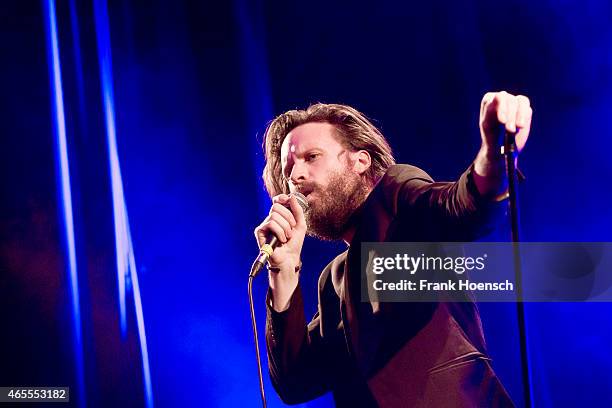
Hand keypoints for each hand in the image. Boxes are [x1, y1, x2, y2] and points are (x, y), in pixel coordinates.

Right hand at [254, 194, 306, 310]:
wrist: (290, 258)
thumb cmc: (294, 243)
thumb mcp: (301, 224)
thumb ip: (298, 210)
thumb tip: (291, 196)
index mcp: (280, 216)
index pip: (276, 201)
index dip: (281, 198)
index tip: (286, 199)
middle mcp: (270, 219)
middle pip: (276, 207)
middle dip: (288, 217)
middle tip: (291, 229)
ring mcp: (264, 225)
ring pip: (274, 215)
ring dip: (285, 227)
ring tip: (287, 237)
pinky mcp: (260, 232)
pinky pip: (270, 223)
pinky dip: (280, 231)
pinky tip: (281, 240)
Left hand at [479, 91, 531, 154]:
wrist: (500, 148)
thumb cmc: (490, 134)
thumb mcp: (487, 124)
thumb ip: (490, 109)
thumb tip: (500, 94)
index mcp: (490, 99)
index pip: (499, 97)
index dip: (502, 108)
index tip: (502, 121)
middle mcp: (503, 98)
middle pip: (510, 100)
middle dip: (511, 116)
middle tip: (509, 130)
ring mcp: (515, 103)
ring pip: (521, 102)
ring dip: (519, 116)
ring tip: (517, 129)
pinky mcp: (524, 110)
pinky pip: (527, 109)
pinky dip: (524, 117)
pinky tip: (520, 127)